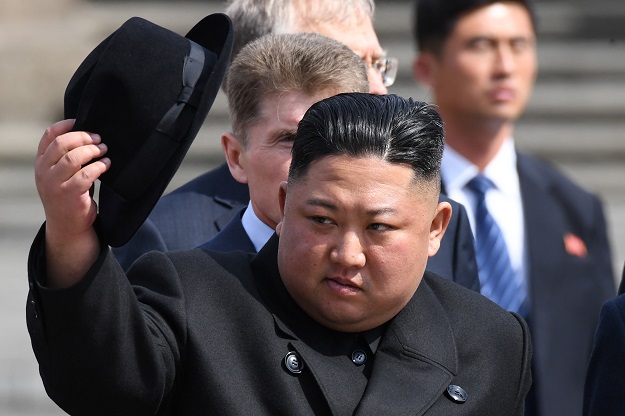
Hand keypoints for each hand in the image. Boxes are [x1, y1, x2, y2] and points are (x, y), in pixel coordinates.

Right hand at [35, 119, 109, 286]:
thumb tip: (88, 135)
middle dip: (84, 137)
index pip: (49, 136)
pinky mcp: (69, 194)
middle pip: (62, 143)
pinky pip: (87, 174)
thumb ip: (66, 157)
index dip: (65, 125)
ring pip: (74, 157)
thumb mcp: (60, 175)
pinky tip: (106, 165)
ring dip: (93, 151)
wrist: (67, 226)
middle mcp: (44, 172)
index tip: (81, 121)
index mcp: (41, 163)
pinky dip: (99, 166)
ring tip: (104, 151)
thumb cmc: (69, 196)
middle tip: (99, 139)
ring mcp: (54, 183)